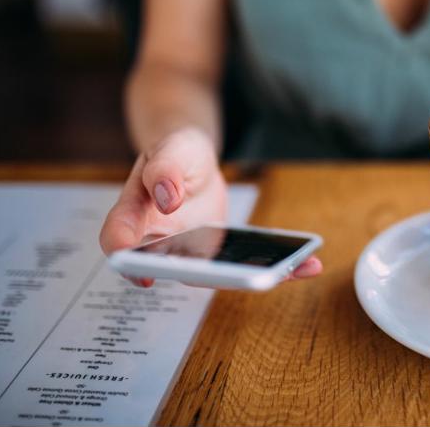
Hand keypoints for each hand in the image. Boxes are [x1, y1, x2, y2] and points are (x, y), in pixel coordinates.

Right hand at [99, 127, 321, 286]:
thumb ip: (165, 170)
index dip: (128, 262)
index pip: (120, 242)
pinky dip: (277, 270)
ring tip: (300, 268)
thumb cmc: (175, 152)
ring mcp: (189, 254)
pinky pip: (240, 268)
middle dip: (212, 279)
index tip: (146, 275)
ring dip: (258, 278)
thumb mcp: (171, 149)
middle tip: (246, 277)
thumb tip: (166, 198)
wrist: (191, 159)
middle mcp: (159, 244)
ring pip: (216, 276)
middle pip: (176, 271)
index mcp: (135, 214)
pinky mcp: (216, 256)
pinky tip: (309, 265)